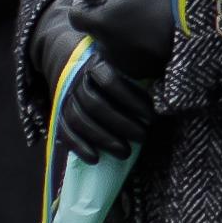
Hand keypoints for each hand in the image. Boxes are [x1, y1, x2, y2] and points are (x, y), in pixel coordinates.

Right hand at [48, 49, 153, 168]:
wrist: (74, 63)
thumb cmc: (114, 69)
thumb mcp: (127, 64)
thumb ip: (141, 73)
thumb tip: (162, 87)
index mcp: (96, 64)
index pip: (110, 81)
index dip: (132, 100)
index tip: (151, 117)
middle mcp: (77, 80)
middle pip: (95, 105)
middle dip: (121, 124)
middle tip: (143, 136)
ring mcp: (66, 98)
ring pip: (79, 120)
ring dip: (103, 139)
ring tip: (126, 152)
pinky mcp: (59, 114)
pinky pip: (64, 132)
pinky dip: (79, 147)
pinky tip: (95, 159)